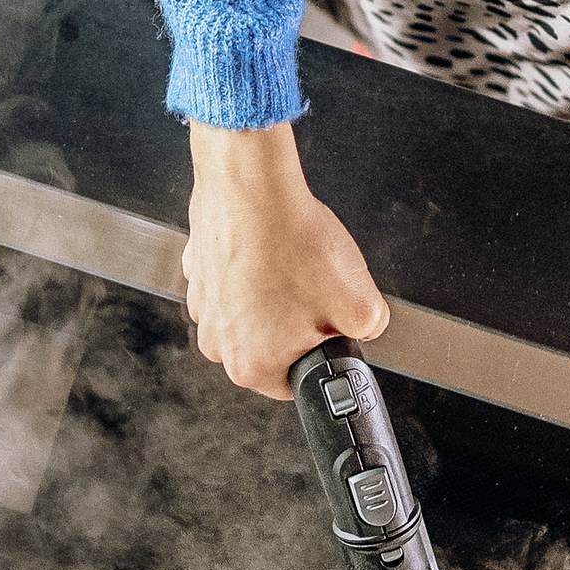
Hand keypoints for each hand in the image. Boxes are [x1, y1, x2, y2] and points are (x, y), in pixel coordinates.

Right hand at [183, 121, 389, 397]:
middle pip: (275, 349)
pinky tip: (273, 250)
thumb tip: (365, 332)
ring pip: (256, 316)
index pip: (298, 384)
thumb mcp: (361, 304)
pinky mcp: (199, 274)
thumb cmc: (291, 242)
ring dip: (277, 297)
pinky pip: (238, 285)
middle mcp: (219, 344)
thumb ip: (370, 332)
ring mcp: (204, 308)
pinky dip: (256, 271)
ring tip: (294, 265)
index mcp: (252, 366)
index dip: (323, 354)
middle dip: (300, 325)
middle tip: (317, 291)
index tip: (331, 332)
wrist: (252, 186)